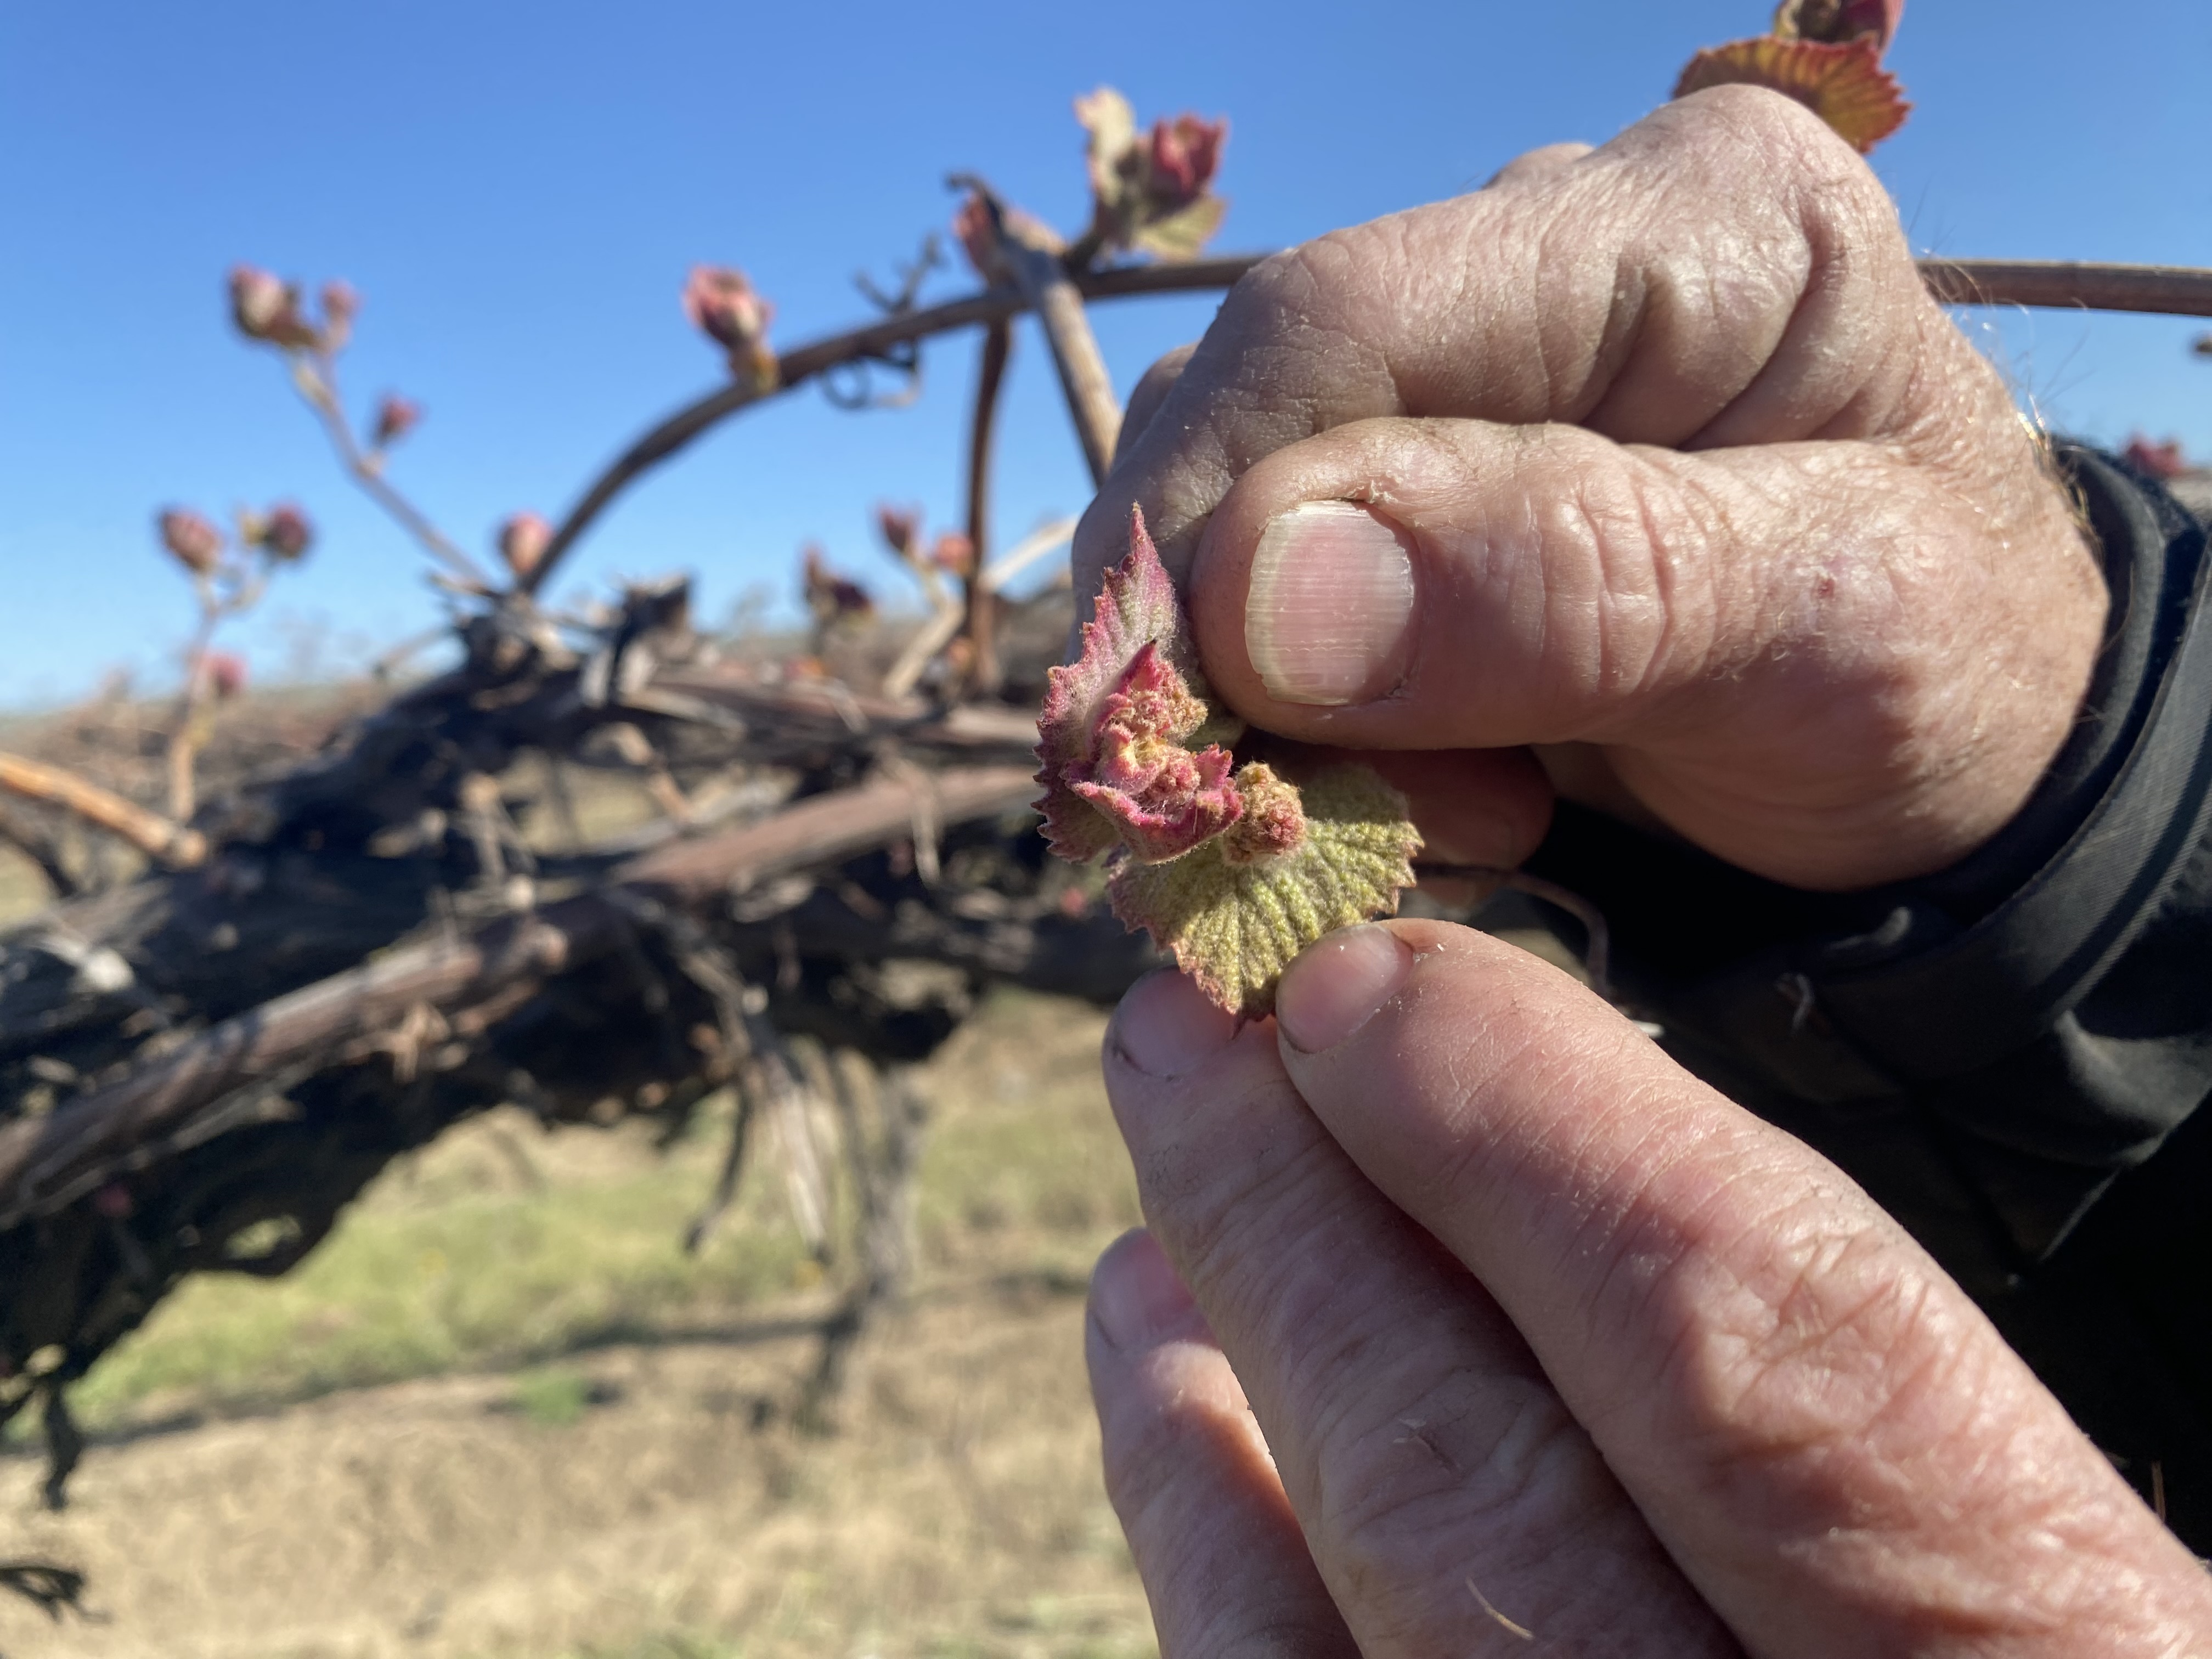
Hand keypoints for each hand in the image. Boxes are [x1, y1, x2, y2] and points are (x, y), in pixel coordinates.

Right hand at [1072, 88, 2107, 890]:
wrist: (1952, 752)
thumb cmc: (1941, 676)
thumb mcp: (1822, 637)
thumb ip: (1572, 588)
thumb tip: (1253, 594)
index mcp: (1693, 215)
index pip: (1341, 321)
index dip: (1213, 521)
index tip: (1189, 732)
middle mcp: (1536, 251)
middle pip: (1248, 409)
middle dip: (1233, 641)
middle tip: (1345, 821)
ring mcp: (1452, 368)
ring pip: (1219, 501)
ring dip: (1257, 696)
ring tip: (1446, 813)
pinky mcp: (1398, 484)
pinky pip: (1245, 585)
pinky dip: (1278, 719)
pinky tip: (1407, 790)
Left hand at [1087, 927, 2211, 1655]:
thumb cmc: (2061, 1650)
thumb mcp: (2099, 1589)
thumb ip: (1903, 1459)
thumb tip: (1604, 1171)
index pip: (1777, 1374)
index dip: (1552, 1146)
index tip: (1382, 983)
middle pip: (1494, 1501)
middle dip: (1312, 1229)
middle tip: (1183, 1027)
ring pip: (1368, 1640)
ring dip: (1233, 1386)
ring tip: (1154, 1198)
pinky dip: (1219, 1578)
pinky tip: (1170, 1418)